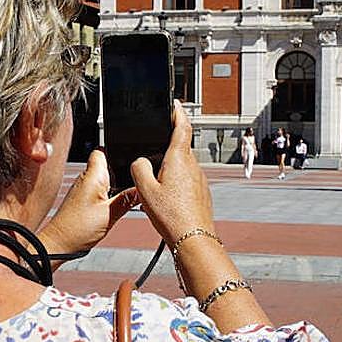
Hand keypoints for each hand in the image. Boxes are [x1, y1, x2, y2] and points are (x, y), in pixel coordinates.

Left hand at [38, 149, 137, 256]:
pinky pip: (100, 191)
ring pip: (104, 179)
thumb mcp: (110, 214)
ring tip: (121, 199)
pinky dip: (108, 196)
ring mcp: (84, 189)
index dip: (118, 151)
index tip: (132, 162)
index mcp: (93, 175)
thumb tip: (143, 189)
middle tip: (132, 185)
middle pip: (107, 164)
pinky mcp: (83, 200)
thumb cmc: (77, 229)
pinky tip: (112, 207)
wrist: (59, 244)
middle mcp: (86, 178)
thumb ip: (127, 199)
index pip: (103, 150)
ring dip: (114, 186)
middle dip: (121, 172)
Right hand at [130, 100, 215, 244]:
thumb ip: (139, 168)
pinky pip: (187, 180)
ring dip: (170, 168)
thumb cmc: (172, 216)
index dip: (178, 112)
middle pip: (179, 148)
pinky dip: (176, 183)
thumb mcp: (144, 189)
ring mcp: (199, 179)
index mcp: (179, 159)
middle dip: (166, 148)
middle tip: (152, 154)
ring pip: (182, 166)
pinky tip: (167, 199)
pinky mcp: (201, 192)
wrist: (193, 238)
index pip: (182, 127)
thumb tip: (140, 161)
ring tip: (156, 185)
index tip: (174, 104)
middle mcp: (193, 166)